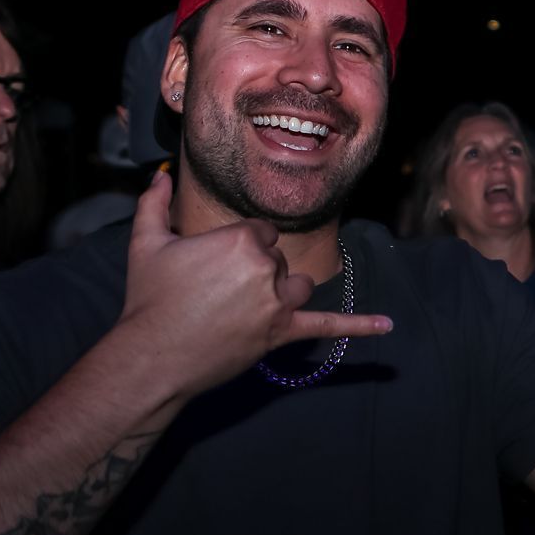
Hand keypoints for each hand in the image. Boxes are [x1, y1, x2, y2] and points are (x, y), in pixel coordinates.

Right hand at [117, 172, 390, 397]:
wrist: (151, 357)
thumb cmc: (148, 299)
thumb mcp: (146, 243)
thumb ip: (153, 203)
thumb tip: (158, 177)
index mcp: (241, 239)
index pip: (262, 233)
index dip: (238, 249)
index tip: (214, 267)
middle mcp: (265, 268)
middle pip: (278, 260)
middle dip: (254, 274)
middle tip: (215, 295)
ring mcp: (276, 304)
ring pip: (297, 286)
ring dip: (280, 293)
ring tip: (245, 308)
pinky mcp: (281, 335)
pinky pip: (328, 326)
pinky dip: (359, 325)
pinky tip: (388, 324)